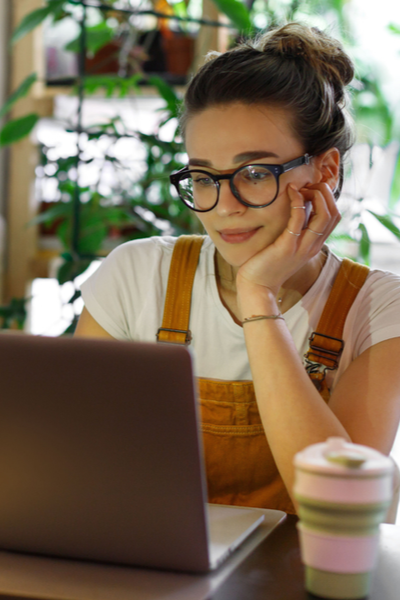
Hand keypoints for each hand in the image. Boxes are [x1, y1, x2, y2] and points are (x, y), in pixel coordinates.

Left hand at [236, 182, 340, 296]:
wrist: (257, 287)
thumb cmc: (268, 265)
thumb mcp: (288, 246)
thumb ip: (296, 231)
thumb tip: (298, 208)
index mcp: (314, 245)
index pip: (334, 217)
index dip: (327, 198)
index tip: (311, 190)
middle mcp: (312, 246)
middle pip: (334, 213)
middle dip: (325, 193)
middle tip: (308, 186)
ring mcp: (302, 247)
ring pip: (324, 216)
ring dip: (316, 195)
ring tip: (301, 187)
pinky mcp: (287, 246)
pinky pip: (299, 219)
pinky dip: (298, 202)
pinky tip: (290, 191)